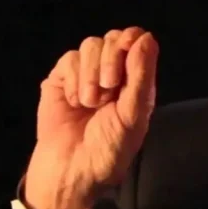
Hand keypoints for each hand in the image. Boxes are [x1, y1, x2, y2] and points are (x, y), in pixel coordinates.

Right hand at [23, 27, 158, 208]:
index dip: (132, 38)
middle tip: (109, 87)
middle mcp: (113, 73)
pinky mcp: (61, 81)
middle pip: (113, 38)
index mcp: (136, 80)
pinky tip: (75, 102)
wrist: (72, 170)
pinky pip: (68, 60)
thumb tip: (147, 37)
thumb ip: (141, 76)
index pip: (137, 40)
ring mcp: (85, 75)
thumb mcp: (133, 115)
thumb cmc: (110, 148)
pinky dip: (73, 79)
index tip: (127, 46)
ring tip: (91, 103)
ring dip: (91, 73)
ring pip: (90, 45)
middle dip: (111, 59)